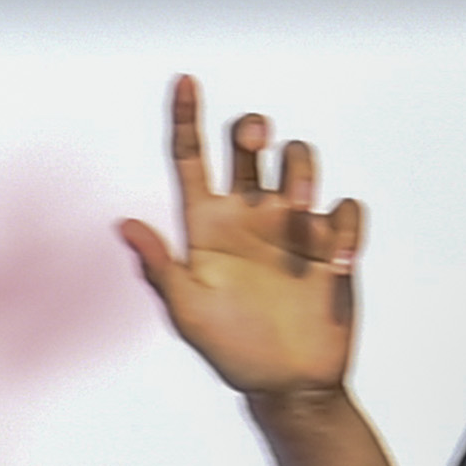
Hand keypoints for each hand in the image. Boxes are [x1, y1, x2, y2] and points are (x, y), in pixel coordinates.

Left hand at [113, 77, 360, 401]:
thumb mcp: (187, 312)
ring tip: (301, 210)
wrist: (287, 385)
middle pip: (251, 147)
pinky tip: (334, 261)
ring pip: (299, 161)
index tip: (184, 80)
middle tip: (256, 142)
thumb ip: (159, 268)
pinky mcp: (331, 243)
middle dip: (253, 130)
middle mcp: (248, 215)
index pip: (191, 160)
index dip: (186, 118)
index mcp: (206, 225)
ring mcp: (291, 226)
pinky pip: (343, 208)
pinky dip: (342, 225)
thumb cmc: (231, 350)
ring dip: (302, 171)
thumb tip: (122, 224)